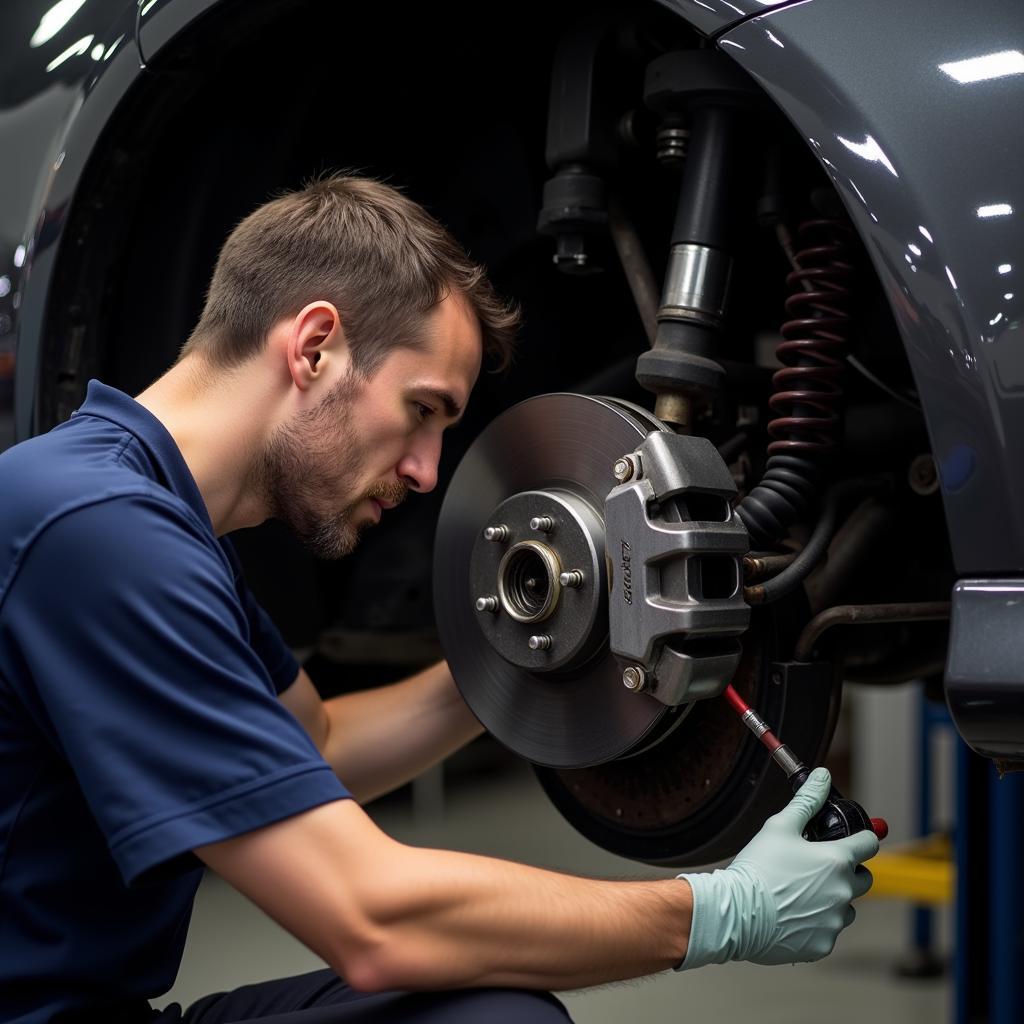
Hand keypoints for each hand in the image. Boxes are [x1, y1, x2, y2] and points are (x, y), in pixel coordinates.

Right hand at [676, 767, 877, 968]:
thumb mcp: (780, 826)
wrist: (736, 913)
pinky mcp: (823, 944)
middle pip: (863, 878)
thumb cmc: (758, 868)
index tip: (854, 839)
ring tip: (799, 893)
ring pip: (846, 906)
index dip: (862, 838)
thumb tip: (822, 776)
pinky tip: (791, 914)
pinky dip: (816, 922)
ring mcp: (835, 921)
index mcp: (837, 860)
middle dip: (847, 871)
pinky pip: (828, 930)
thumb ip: (806, 800)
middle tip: (817, 868)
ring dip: (832, 899)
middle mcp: (843, 891)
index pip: (868, 844)